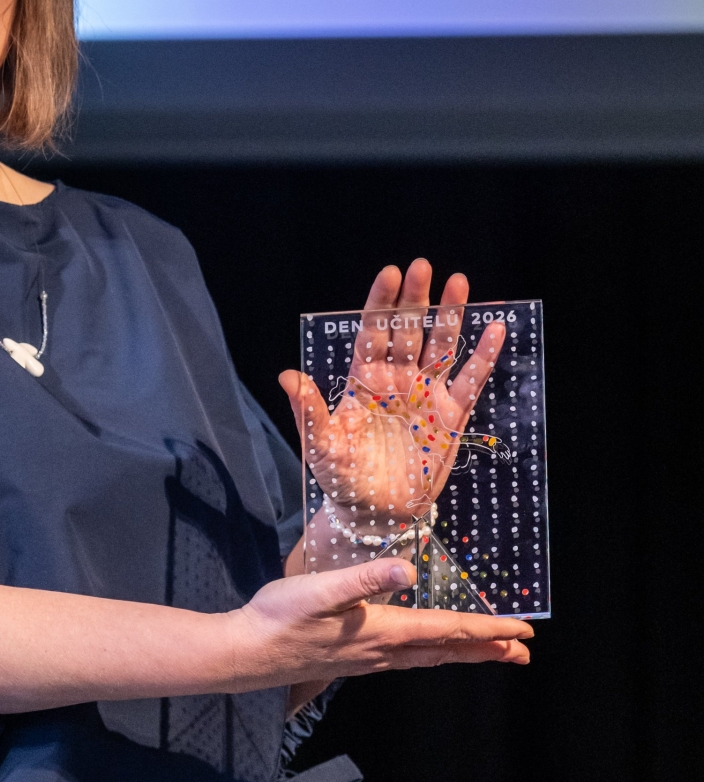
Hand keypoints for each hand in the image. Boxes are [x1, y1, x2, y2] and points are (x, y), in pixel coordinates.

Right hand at [232, 555, 531, 689]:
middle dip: (486, 650)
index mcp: (381, 631)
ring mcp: (366, 661)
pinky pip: (406, 661)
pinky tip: (428, 652)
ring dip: (462, 655)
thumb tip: (408, 569)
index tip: (522, 631)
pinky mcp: (352, 661)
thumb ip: (364, 578)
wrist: (244, 655)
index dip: (486, 630)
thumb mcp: (319, 589)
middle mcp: (381, 652)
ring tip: (490, 654)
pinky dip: (432, 655)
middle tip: (523, 652)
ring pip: (428, 658)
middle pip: (445, 651)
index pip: (445, 630)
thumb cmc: (277, 619)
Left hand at [278, 260, 504, 525]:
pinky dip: (483, 357)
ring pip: (440, 347)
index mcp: (364, 379)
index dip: (381, 303)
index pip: (373, 332)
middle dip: (416, 300)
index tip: (390, 273)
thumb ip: (308, 410)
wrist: (375, 514)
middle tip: (423, 267)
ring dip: (451, 316)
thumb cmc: (342, 478)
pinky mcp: (451, 416)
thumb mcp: (322, 445)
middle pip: (408, 331)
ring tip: (460, 282)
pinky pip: (470, 382)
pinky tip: (495, 329)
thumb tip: (286, 376)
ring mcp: (425, 395)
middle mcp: (396, 379)